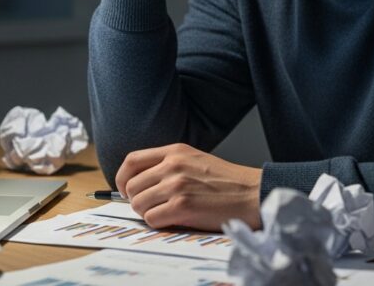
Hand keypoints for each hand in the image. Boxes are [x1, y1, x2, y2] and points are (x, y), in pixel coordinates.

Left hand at [115, 143, 260, 230]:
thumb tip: (140, 182)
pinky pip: (152, 219)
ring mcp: (176, 185)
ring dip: (148, 213)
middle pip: (131, 186)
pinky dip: (158, 223)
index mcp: (174, 151)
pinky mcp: (182, 206)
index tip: (125, 189)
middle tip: (151, 207)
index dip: (122, 178)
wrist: (252, 193)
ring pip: (138, 204)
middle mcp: (172, 165)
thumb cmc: (227, 181)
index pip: (131, 161)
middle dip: (137, 200)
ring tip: (165, 214)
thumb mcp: (195, 159)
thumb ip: (168, 165)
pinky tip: (174, 220)